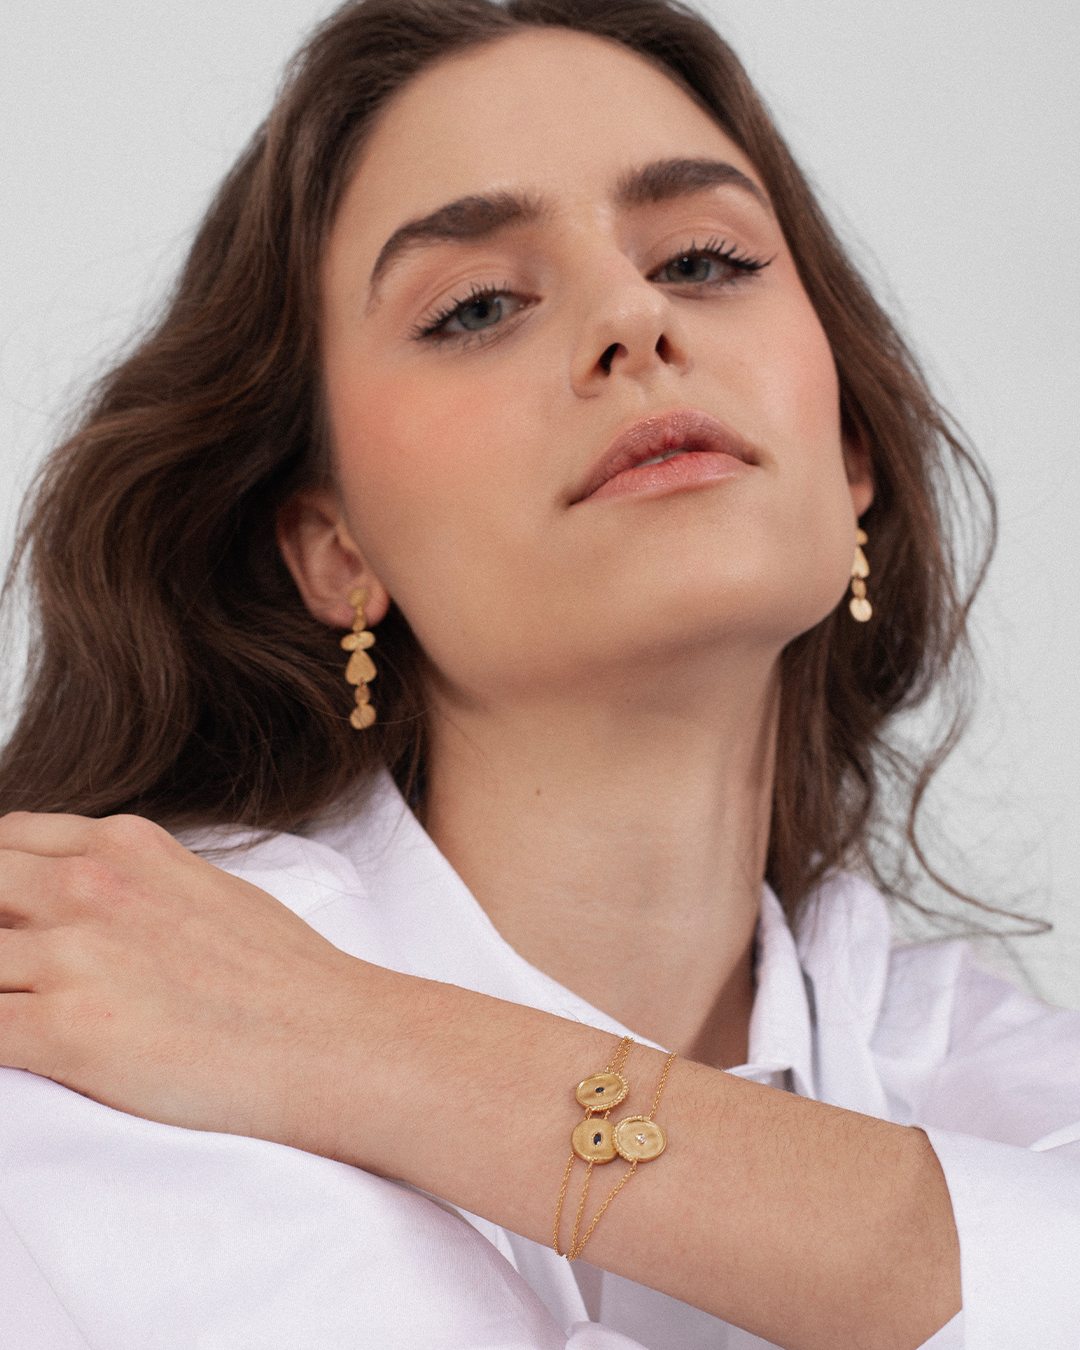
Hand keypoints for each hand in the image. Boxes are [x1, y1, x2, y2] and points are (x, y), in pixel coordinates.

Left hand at [0, 811, 388, 1148]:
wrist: (331, 1040)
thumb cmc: (284, 978)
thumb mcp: (204, 889)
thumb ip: (132, 882)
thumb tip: (84, 905)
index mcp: (125, 845)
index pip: (4, 840)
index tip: (9, 924)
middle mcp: (91, 885)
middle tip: (19, 978)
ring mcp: (76, 953)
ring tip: (25, 1013)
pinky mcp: (67, 1029)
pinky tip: (24, 1054)